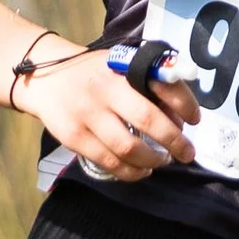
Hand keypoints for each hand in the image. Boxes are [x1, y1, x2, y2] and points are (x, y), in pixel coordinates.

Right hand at [17, 48, 201, 177]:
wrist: (44, 77)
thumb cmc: (93, 74)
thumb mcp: (119, 66)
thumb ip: (147, 85)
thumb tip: (178, 118)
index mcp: (122, 67)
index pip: (162, 83)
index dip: (185, 103)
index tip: (195, 119)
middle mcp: (105, 89)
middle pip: (148, 118)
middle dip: (174, 140)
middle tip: (187, 153)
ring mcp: (87, 113)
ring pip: (128, 147)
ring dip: (152, 160)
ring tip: (162, 161)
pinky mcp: (73, 136)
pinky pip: (108, 162)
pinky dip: (130, 172)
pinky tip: (141, 170)